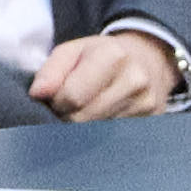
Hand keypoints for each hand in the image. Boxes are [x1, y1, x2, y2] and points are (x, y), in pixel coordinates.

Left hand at [30, 30, 180, 120]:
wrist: (148, 61)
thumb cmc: (101, 56)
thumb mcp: (73, 51)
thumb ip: (51, 70)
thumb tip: (37, 94)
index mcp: (113, 56)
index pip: (72, 96)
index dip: (57, 102)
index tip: (57, 98)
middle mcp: (135, 81)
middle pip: (84, 119)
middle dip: (68, 117)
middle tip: (69, 107)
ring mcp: (147, 104)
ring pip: (99, 134)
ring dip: (84, 127)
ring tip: (87, 110)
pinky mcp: (153, 122)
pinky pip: (114, 140)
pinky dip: (102, 134)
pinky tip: (102, 119)